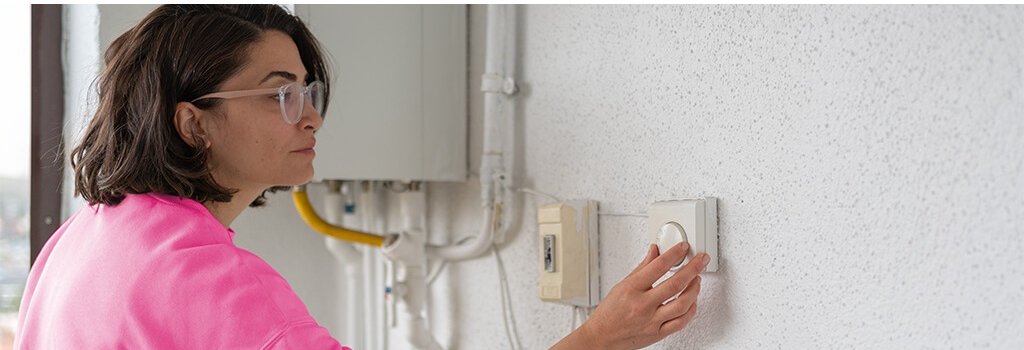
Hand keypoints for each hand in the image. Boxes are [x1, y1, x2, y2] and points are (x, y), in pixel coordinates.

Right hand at [551, 242, 708, 349]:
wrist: (602, 337)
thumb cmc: (609, 313)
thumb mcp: (622, 285)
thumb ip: (642, 268)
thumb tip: (655, 252)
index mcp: (631, 289)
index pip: (658, 267)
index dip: (674, 254)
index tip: (683, 247)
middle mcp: (643, 305)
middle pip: (675, 284)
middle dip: (693, 269)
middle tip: (701, 259)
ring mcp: (651, 321)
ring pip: (682, 304)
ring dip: (694, 289)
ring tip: (697, 279)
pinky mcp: (658, 333)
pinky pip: (681, 322)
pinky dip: (691, 310)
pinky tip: (692, 301)